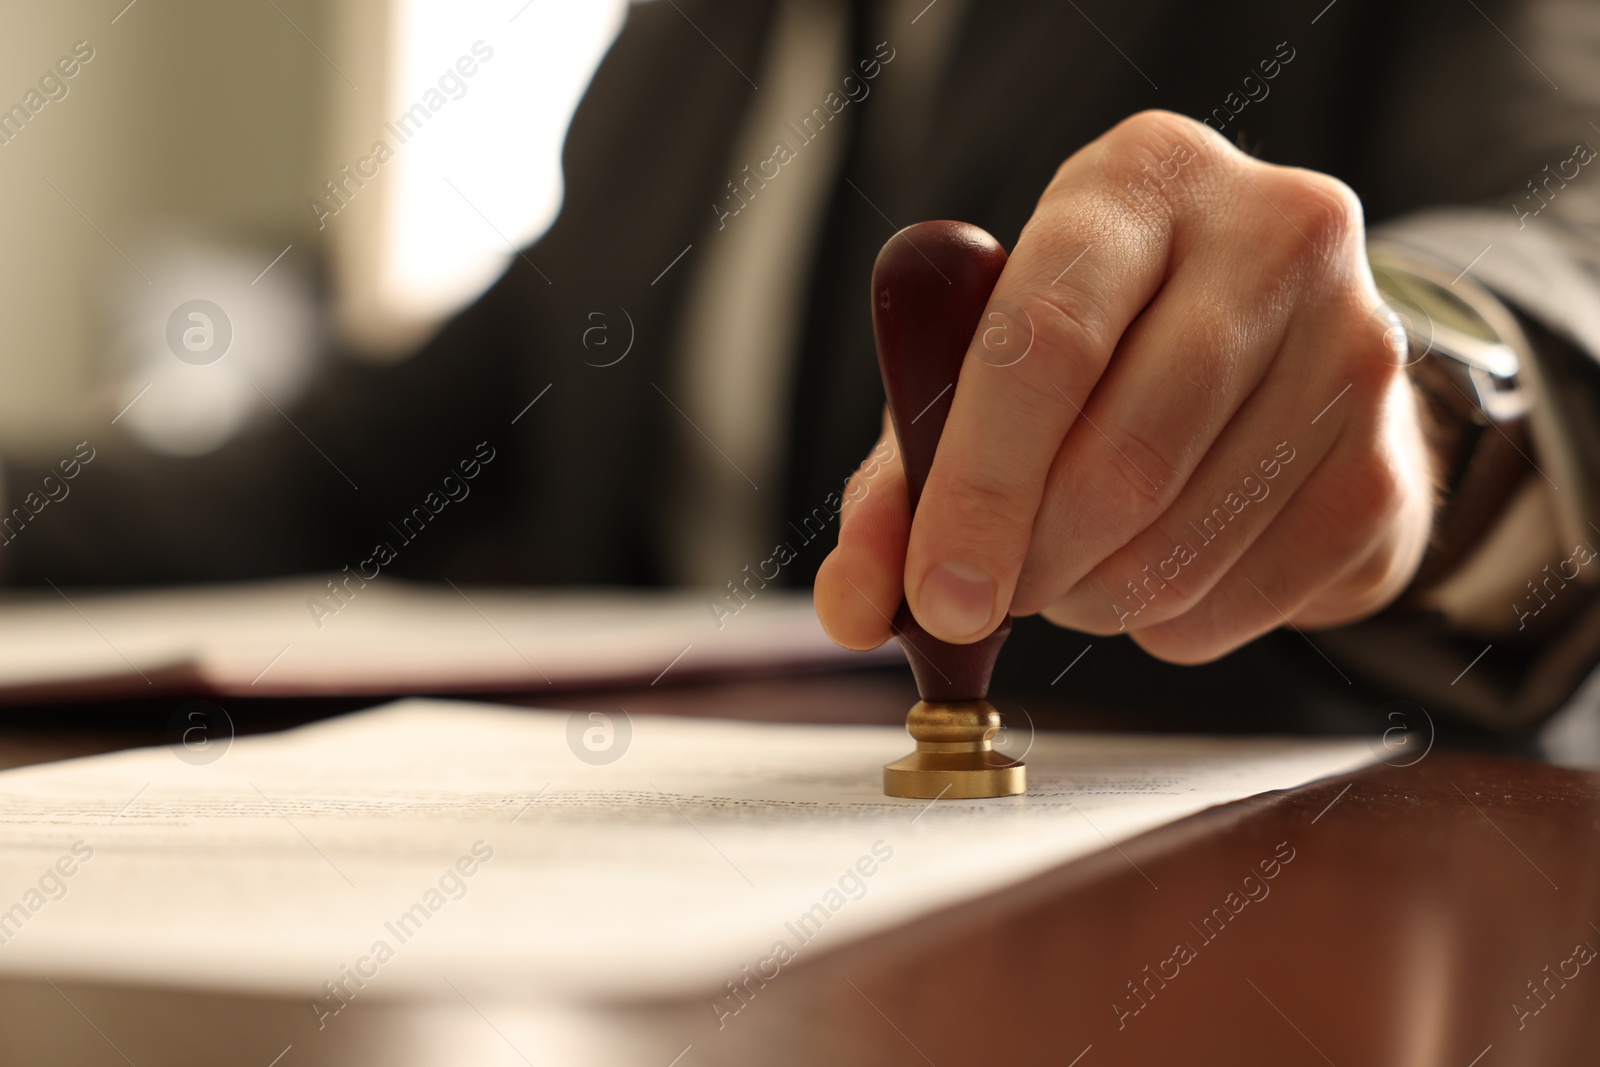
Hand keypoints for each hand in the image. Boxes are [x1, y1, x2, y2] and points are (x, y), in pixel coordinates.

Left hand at [815, 110, 1435, 662]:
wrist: (1270, 366)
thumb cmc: (1099, 358)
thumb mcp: (981, 380)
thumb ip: (903, 484)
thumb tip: (856, 607)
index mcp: (1138, 184)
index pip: (1045, 342)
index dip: (980, 487)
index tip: (940, 595)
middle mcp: (1269, 234)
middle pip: (1125, 457)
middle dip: (1036, 562)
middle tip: (998, 589)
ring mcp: (1356, 344)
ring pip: (1185, 543)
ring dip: (1096, 599)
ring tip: (1076, 568)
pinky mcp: (1391, 460)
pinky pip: (1249, 598)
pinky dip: (1173, 625)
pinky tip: (1160, 576)